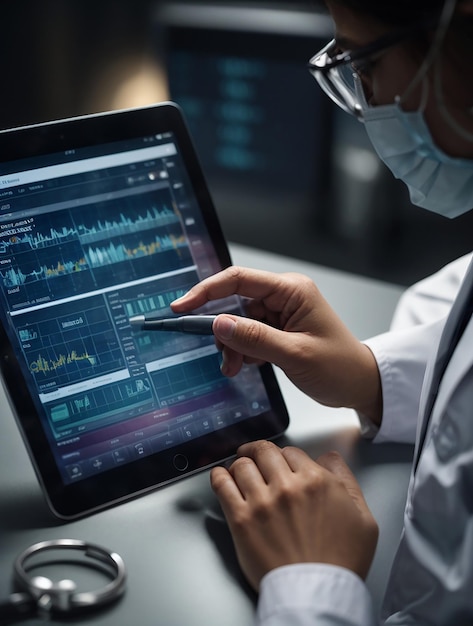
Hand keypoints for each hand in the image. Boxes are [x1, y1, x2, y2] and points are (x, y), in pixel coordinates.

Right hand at [172, 266, 381, 421]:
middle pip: (235, 303)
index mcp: (292, 290)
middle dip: (223, 330)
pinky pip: (248, 334)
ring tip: (236, 367)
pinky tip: (248, 365)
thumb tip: (219, 324)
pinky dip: (242, 351)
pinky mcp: (278, 329)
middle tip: (219, 355)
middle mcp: (284, 296)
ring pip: (239, 322)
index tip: (182, 306)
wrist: (359, 384)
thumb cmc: (339, 366)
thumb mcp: (294, 354)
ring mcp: (281, 313)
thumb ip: (254, 338)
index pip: (239, 280)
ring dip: (233, 346)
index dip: (207, 291)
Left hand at [210, 440, 378, 590]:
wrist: (318, 594)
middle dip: (258, 451)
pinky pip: (222, 486)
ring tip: (238, 469)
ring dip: (240, 464)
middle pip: (264, 451)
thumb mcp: (363, 517)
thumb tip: (329, 459)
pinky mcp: (241, 520)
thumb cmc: (341, 562)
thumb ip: (346, 480)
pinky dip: (219, 476)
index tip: (280, 461)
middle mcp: (287, 487)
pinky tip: (221, 476)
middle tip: (253, 454)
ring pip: (242, 465)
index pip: (291, 451)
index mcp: (316, 481)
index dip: (284, 455)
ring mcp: (262, 502)